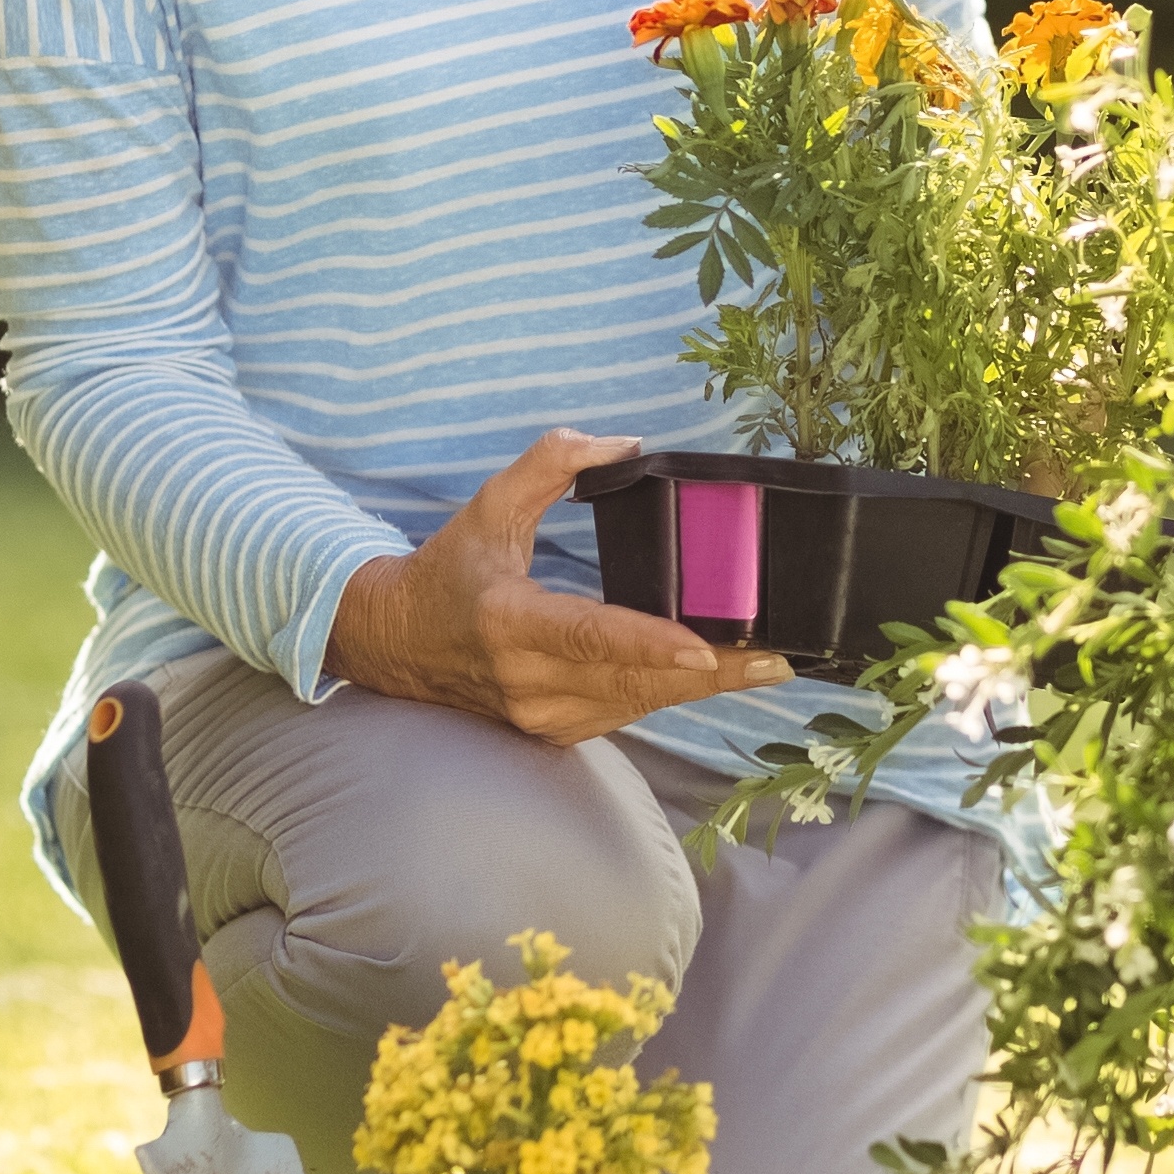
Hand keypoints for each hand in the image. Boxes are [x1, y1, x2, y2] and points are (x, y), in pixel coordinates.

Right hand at [324, 428, 798, 748]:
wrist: (396, 644)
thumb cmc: (448, 569)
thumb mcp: (489, 504)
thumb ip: (549, 464)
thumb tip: (622, 442)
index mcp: (509, 621)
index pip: (589, 636)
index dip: (650, 644)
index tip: (707, 650)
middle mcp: (526, 679)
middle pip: (632, 679)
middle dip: (712, 672)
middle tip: (778, 656)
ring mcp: (540, 715)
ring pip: (636, 701)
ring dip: (701, 687)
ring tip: (765, 664)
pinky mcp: (554, 731)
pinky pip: (623, 711)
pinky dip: (668, 692)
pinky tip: (715, 675)